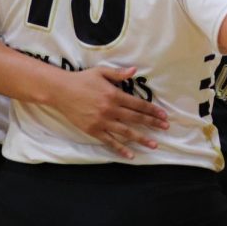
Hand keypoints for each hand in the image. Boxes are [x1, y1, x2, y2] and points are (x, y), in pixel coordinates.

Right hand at [49, 65, 167, 158]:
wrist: (61, 91)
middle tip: (165, 128)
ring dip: (141, 139)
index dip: (152, 110)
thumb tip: (135, 71)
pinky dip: (120, 149)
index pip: (138, 104)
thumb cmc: (82, 79)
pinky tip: (131, 155)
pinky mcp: (93, 130)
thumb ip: (119, 73)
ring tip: (154, 144)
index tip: (163, 115)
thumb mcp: (101, 72)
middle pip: (136, 118)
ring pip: (126, 132)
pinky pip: (109, 142)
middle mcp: (110, 109)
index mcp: (114, 95)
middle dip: (152, 123)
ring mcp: (102, 122)